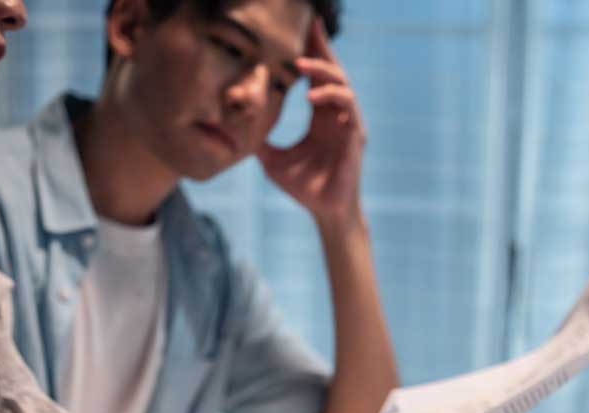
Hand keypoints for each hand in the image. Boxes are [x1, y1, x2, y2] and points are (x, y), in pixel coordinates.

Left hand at [257, 18, 364, 225]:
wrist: (325, 211)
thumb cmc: (303, 188)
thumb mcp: (272, 160)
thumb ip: (259, 141)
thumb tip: (233, 132)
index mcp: (321, 117)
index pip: (318, 77)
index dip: (313, 52)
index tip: (304, 29)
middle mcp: (337, 115)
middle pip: (333, 71)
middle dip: (322, 47)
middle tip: (311, 25)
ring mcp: (348, 124)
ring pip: (342, 85)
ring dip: (322, 72)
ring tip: (301, 64)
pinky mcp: (355, 137)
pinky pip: (347, 108)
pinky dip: (330, 98)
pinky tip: (311, 96)